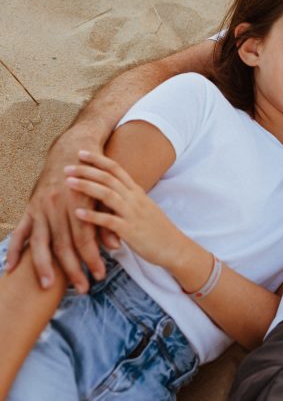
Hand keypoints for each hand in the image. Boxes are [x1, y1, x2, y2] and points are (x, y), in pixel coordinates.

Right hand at [5, 130, 114, 292]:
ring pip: (41, 243)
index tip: (101, 275)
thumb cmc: (94, 176)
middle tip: (84, 289)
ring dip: (44, 267)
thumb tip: (115, 247)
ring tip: (48, 286)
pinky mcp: (30, 209)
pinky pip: (20, 233)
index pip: (85, 238)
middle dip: (73, 269)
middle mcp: (57, 207)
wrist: (72, 150)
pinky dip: (14, 250)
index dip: (92, 258)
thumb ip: (107, 221)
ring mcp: (41, 209)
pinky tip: (11, 268)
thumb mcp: (104, 196)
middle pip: (64, 245)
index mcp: (78, 203)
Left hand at [64, 151, 185, 269]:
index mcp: (137, 192)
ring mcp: (133, 214)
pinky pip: (109, 221)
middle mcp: (135, 199)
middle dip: (87, 170)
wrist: (174, 247)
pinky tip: (77, 213)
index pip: (116, 169)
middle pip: (109, 178)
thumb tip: (111, 192)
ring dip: (87, 187)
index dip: (98, 160)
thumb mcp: (143, 208)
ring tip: (68, 182)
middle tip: (67, 166)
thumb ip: (127, 199)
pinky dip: (92, 216)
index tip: (81, 152)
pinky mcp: (130, 231)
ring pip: (108, 194)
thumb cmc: (156, 230)